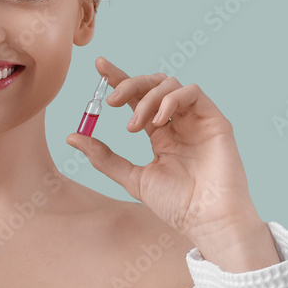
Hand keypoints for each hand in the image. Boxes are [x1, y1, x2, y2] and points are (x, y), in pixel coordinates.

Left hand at [66, 56, 268, 263]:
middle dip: (129, 84)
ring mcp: (197, 119)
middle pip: (153, 85)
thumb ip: (104, 157)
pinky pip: (193, 92)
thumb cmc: (177, 205)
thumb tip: (73, 137)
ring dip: (147, 98)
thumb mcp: (133, 179)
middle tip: (109, 101)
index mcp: (160, 134)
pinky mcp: (215, 120)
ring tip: (134, 125)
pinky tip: (158, 121)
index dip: (119, 79)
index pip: (138, 97)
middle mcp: (179, 122)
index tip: (99, 66)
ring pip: (170, 84)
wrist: (206, 221)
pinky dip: (171, 99)